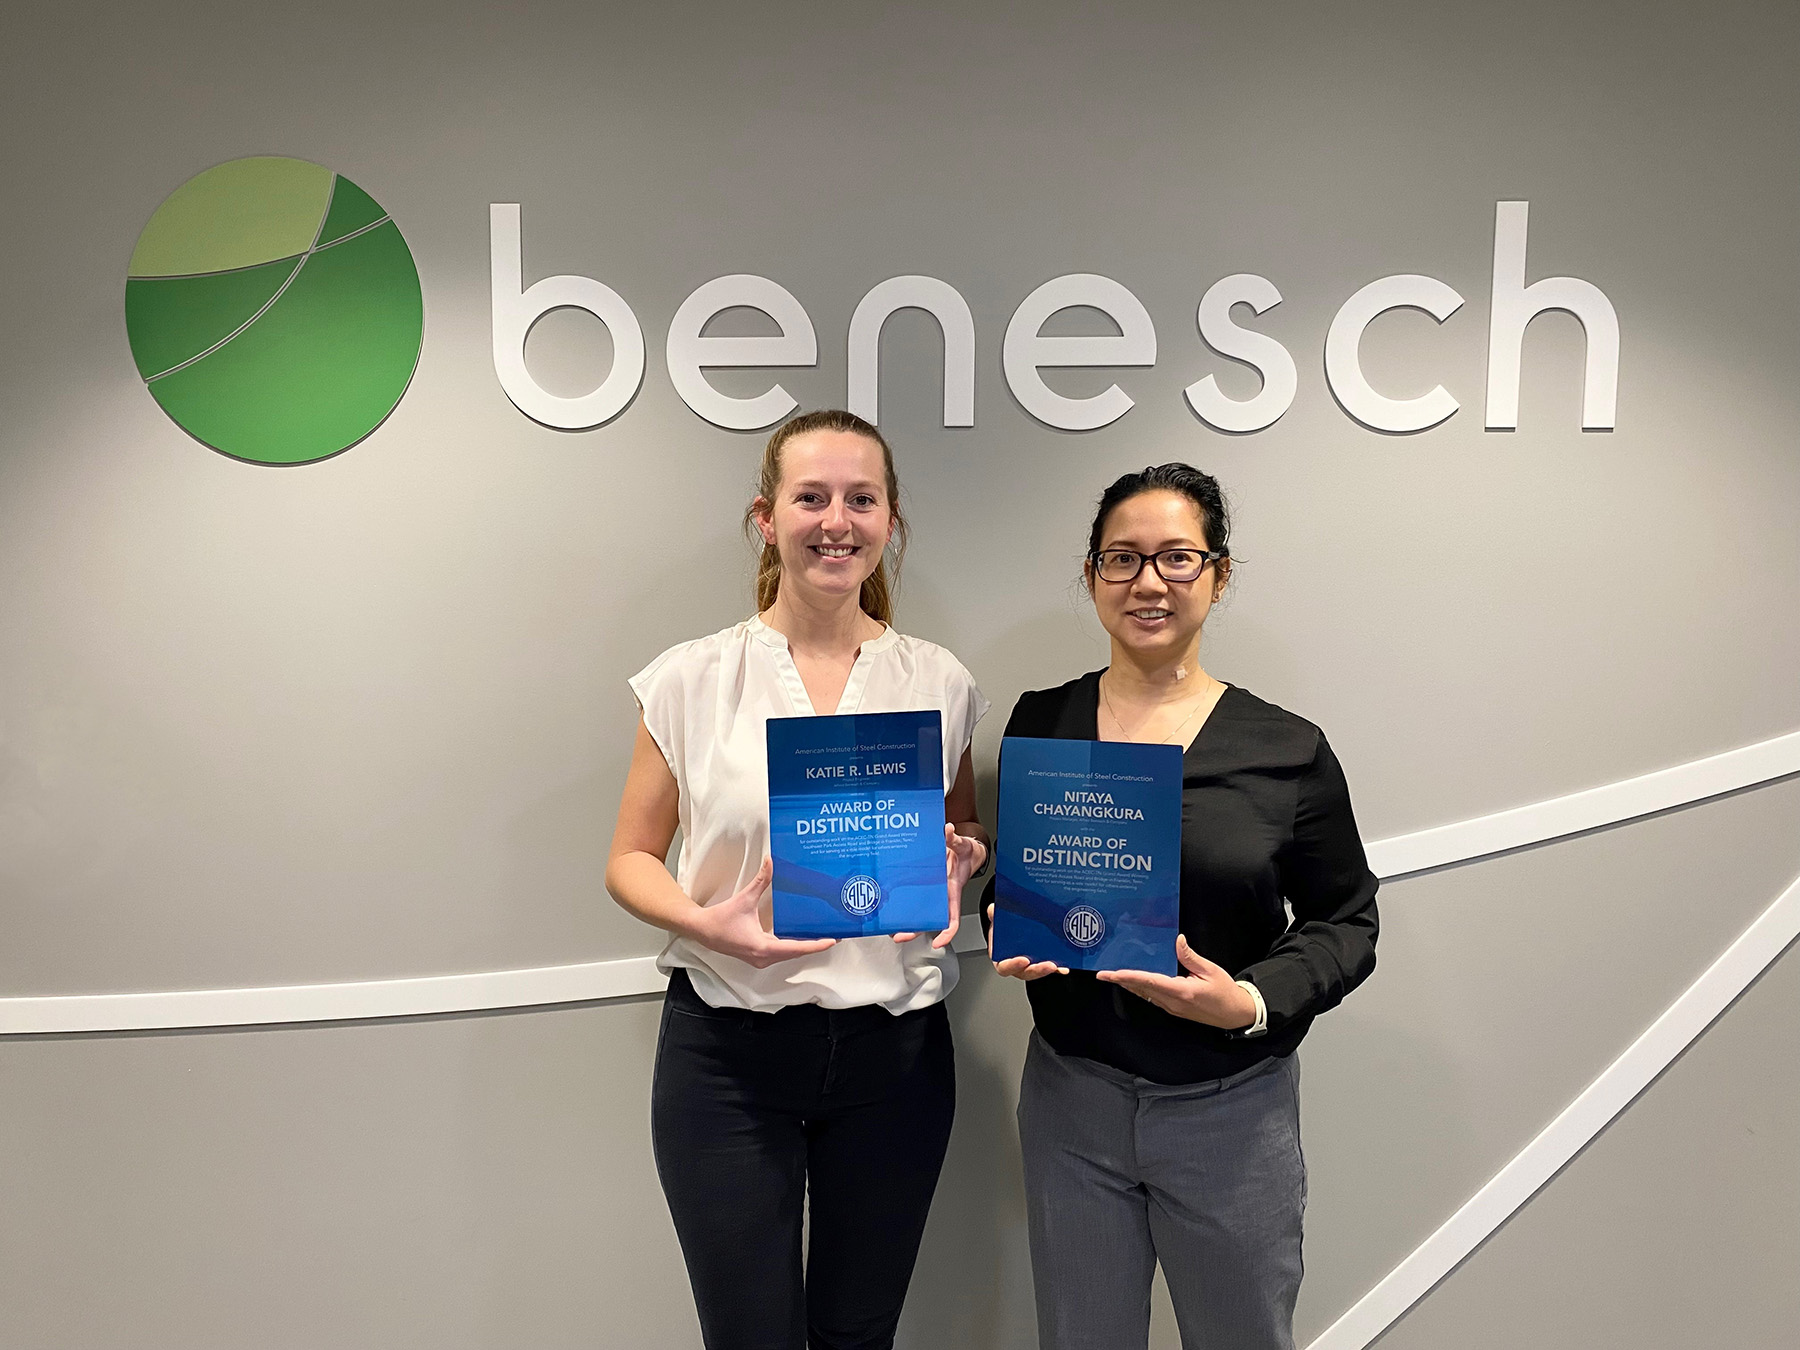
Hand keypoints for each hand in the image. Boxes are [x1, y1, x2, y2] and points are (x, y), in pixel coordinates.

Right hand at [683, 858, 836, 968]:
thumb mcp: (744, 899)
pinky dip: (794, 946)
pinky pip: (782, 953)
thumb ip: (761, 881)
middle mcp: (764, 958)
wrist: (702, 931)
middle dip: (815, 944)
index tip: (832, 940)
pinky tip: (802, 938)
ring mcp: (761, 959)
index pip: (796, 948)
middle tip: (835, 935)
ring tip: (823, 936)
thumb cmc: (720, 919)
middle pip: (796, 953)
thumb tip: (770, 862)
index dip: (816, 945)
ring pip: (789, 955)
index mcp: (763, 948)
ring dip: (805, 946)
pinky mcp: (758, 956)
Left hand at [893, 825, 985, 948]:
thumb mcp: (962, 845)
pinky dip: (901, 905)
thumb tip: (948, 830)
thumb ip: (954, 839)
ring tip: (889, 926)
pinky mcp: (923, 886)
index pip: (953, 919)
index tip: (938, 942)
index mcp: (953, 892)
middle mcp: (941, 897)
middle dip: (915, 931)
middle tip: (899, 935)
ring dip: (905, 922)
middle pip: (929, 920)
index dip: (947, 933)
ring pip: (918, 913)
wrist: (963, 851)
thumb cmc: (964, 853)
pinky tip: (889, 907)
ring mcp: (931, 894)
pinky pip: (911, 898)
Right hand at [986, 904, 1066, 980]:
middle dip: (1037, 970)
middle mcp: (1016, 966)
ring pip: (1038, 971)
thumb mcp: (997, 922)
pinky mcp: (1041, 964)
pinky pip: (1050, 968)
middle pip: (1025, 972)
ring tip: (1056, 964)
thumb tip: (993, 909)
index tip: (1023, 960)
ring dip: (1047, 969)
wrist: (1013, 929)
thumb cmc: (1003, 931)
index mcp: (1002, 959)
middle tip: (1048, 965)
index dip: (1013, 965)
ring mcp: (1030, 966)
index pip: (1005, 967)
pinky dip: (1057, 968)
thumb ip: (994, 916)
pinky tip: (1064, 966)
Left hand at [1096, 934, 1256, 1028]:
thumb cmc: (1225, 992)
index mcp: (1181, 992)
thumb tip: (1177, 940)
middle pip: (1142, 990)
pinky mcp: (1174, 1009)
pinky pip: (1152, 998)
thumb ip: (1190, 956)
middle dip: (1121, 981)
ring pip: (1145, 995)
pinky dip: (1140, 989)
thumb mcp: (1210, 970)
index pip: (1150, 982)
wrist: (1236, 1014)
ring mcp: (1172, 1008)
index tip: (1113, 973)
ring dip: (1128, 985)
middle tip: (1103, 974)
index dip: (1130, 976)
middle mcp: (1172, 1002)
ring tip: (1113, 976)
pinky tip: (1133, 982)